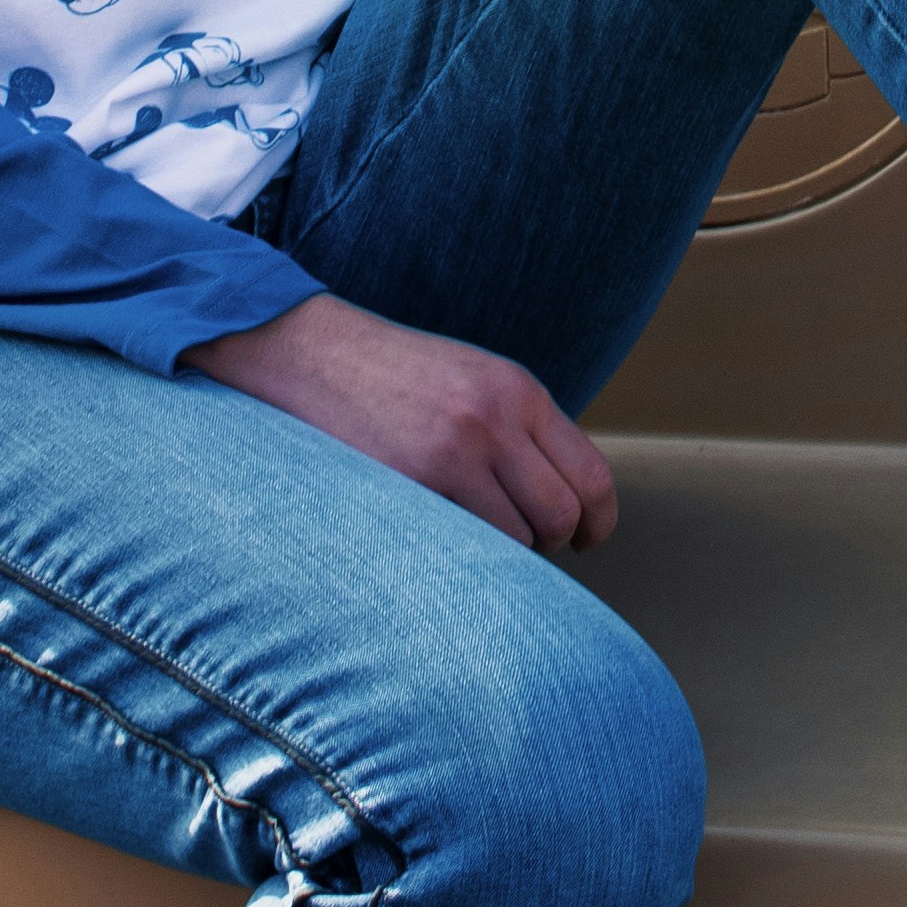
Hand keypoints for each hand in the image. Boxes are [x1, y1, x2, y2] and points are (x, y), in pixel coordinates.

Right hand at [195, 292, 615, 554]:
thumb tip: (566, 508)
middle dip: (550, 544)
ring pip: (517, 540)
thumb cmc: (389, 378)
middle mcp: (496, 417)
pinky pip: (466, 545)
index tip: (586, 542)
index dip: (598, 524)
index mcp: (519, 391)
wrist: (308, 351)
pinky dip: (461, 556)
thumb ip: (519, 433)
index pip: (593, 476)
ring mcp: (454, 449)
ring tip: (466, 533)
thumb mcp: (471, 385)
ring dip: (501, 555)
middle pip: (563, 516)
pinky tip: (436, 537)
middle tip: (518, 544)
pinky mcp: (412, 478)